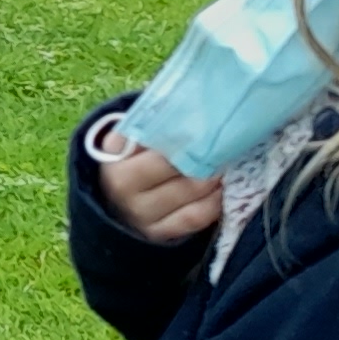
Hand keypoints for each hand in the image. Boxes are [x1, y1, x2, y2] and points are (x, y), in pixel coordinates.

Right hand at [93, 124, 220, 242]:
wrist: (111, 204)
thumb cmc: (127, 163)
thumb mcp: (126, 142)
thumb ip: (147, 126)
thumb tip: (186, 105)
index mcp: (114, 159)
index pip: (154, 145)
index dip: (183, 136)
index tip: (204, 128)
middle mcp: (123, 189)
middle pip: (176, 169)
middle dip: (205, 158)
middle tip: (225, 146)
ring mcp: (141, 214)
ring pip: (189, 194)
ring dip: (214, 180)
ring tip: (226, 166)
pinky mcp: (158, 234)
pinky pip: (194, 218)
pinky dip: (213, 203)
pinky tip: (222, 191)